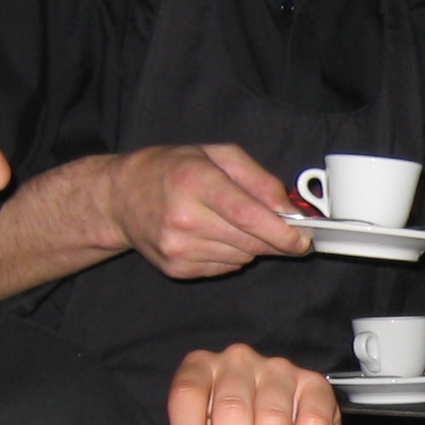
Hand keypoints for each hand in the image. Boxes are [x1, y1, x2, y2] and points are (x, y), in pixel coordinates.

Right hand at [107, 143, 311, 277]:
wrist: (121, 198)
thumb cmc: (171, 170)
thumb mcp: (216, 155)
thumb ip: (257, 178)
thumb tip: (289, 209)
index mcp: (195, 181)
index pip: (248, 215)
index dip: (281, 231)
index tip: (303, 239)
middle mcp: (184, 218)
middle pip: (249, 241)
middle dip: (275, 239)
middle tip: (285, 232)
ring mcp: (178, 248)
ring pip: (241, 257)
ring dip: (250, 245)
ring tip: (230, 222)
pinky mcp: (176, 269)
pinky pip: (224, 268)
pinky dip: (230, 255)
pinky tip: (213, 236)